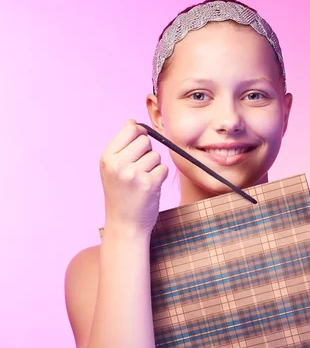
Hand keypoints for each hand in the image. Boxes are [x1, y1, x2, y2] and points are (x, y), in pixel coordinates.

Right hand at [100, 119, 167, 236]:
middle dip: (147, 152)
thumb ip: (122, 146)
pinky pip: (163, 169)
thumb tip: (132, 121)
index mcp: (107, 158)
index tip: (139, 147)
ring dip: (154, 167)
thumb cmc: (121, 196)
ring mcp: (133, 174)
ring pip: (156, 155)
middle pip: (145, 140)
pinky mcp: (149, 184)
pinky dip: (160, 178)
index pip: (130, 129)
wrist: (125, 225)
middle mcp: (118, 164)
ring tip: (143, 181)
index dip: (139, 134)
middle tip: (140, 169)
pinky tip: (150, 189)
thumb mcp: (112, 169)